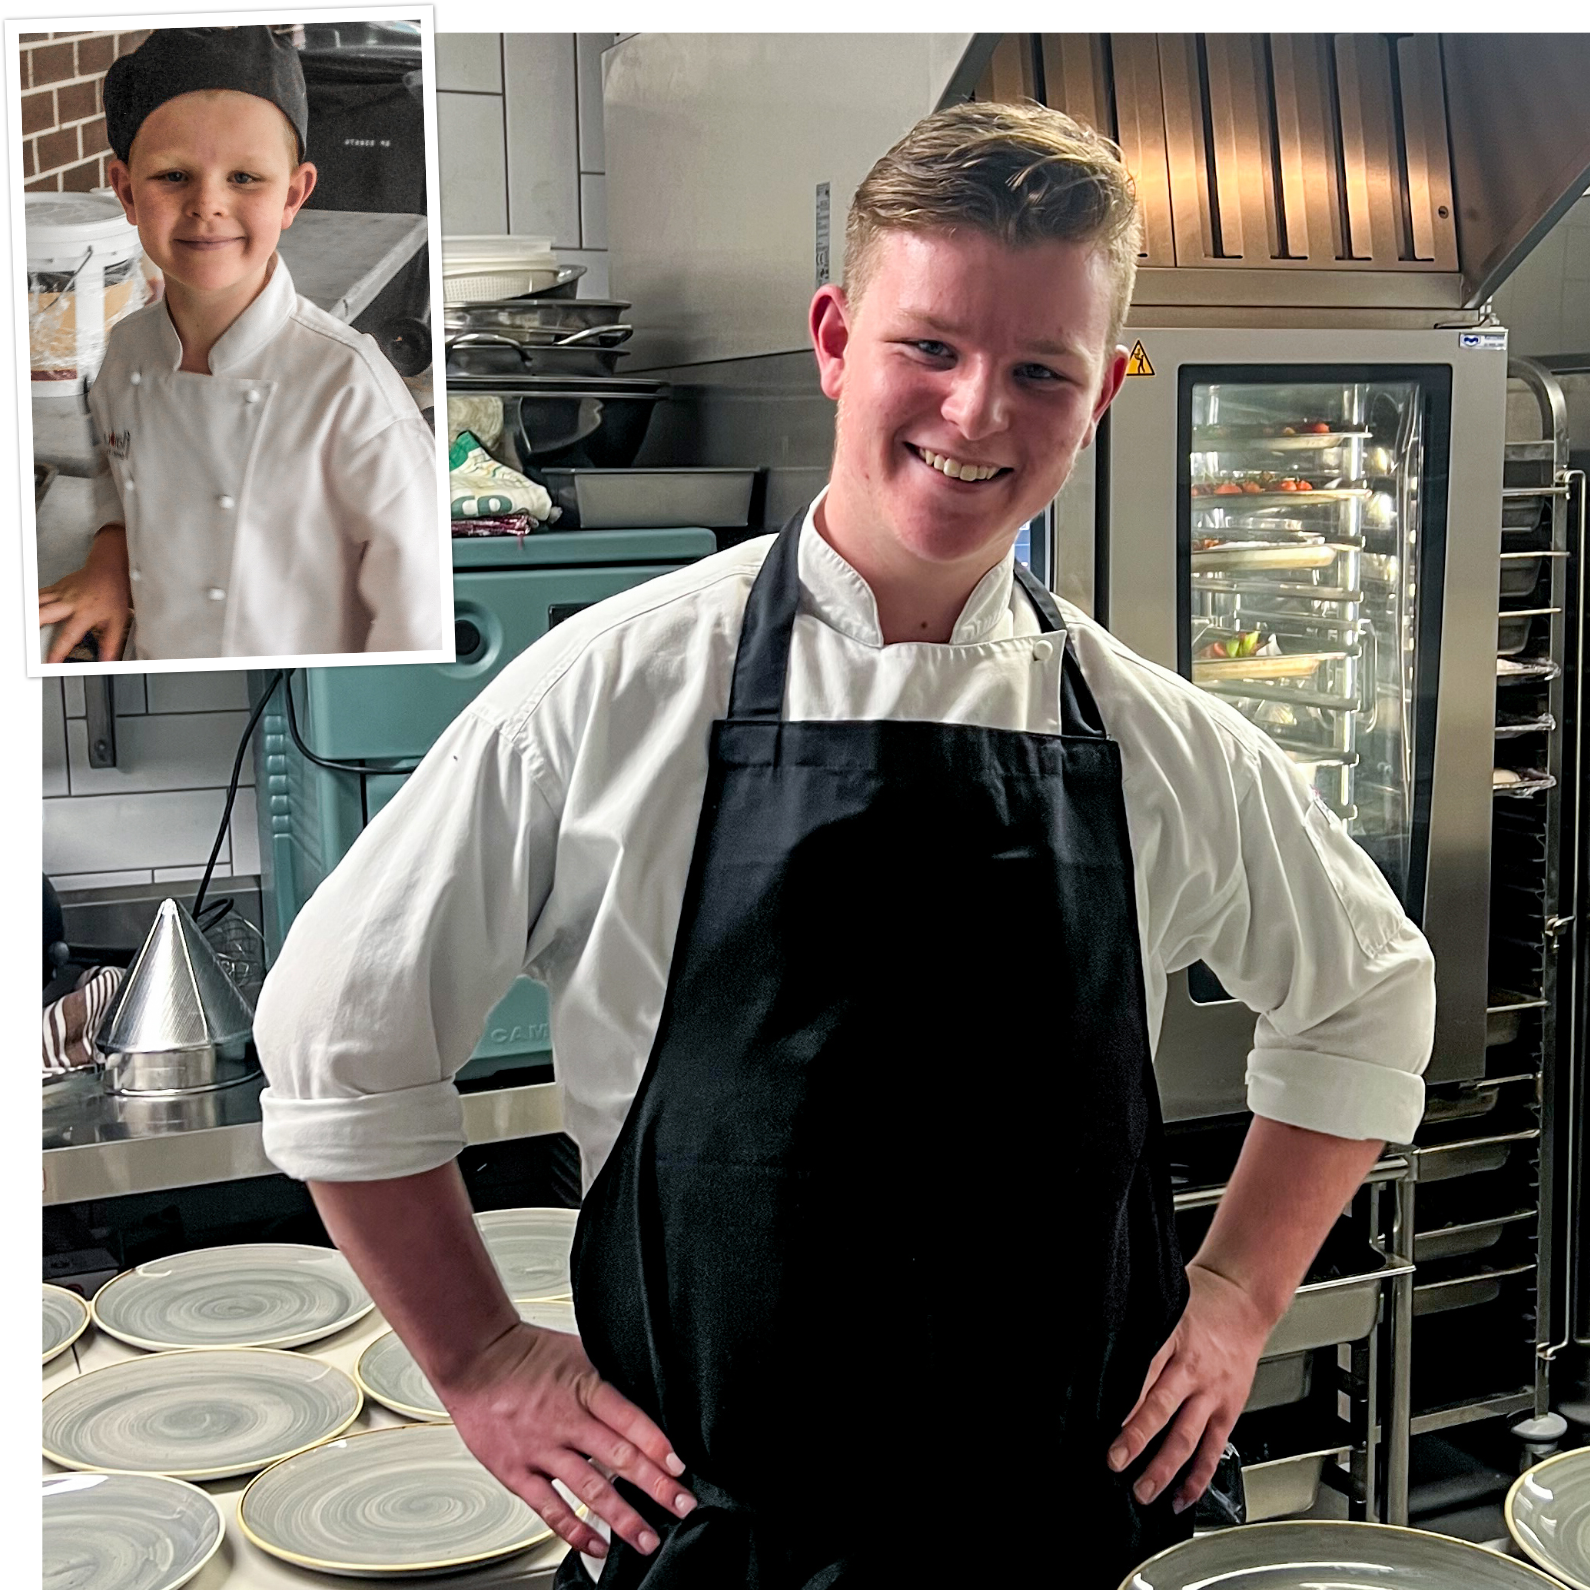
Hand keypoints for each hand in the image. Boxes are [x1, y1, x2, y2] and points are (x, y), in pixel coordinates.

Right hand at [40, 527, 130, 663]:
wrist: (108, 570)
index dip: (58, 651)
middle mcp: (68, 603)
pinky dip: (31, 604)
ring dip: (29, 616)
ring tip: (29, 631)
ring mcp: (59, 593)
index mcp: (85, 613)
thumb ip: (111, 643)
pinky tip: (30, 612)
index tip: (51, 663)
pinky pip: (37, 596)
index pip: (68, 636)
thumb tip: (107, 662)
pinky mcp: (54, 588)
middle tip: (31, 645)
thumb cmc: (113, 594)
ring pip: (35, 603)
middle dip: (31, 629)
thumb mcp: (118, 621)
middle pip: (42, 615)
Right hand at [435, 1320, 695, 1559]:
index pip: (629, 1419)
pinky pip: (550, 1507)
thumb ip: (606, 1380)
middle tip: (682, 1506)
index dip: (657, 1444)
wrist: (476, 1358)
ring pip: (590, 1488)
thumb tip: (643, 1396)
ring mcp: (541, 1448)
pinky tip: (598, 1545)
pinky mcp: (517, 1471)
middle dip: (656, 1486)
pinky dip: (575, 1530)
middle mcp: (565, 1419)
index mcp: (584, 1386)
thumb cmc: (525, 1353)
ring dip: (623, 1517)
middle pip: (619, 1458)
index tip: (680, 1467)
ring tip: (648, 1539)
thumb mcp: (578, 1352)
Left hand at [1106, 1261, 1271, 1511]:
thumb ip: (1139, 1336)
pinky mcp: (1229, 1409)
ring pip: (1187, 1436)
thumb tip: (1099, 1359)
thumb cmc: (1197, 1302)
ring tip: (1143, 1491)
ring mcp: (1212, 1392)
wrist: (1243, 1300)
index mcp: (1172, 1339)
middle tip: (1114, 1462)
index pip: (1144, 1372)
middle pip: (1161, 1408)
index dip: (1126, 1399)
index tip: (1103, 1421)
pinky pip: (1213, 1449)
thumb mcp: (1162, 1308)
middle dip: (1136, 1438)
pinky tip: (1181, 1496)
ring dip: (1164, 1467)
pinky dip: (1198, 1476)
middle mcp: (1192, 1369)